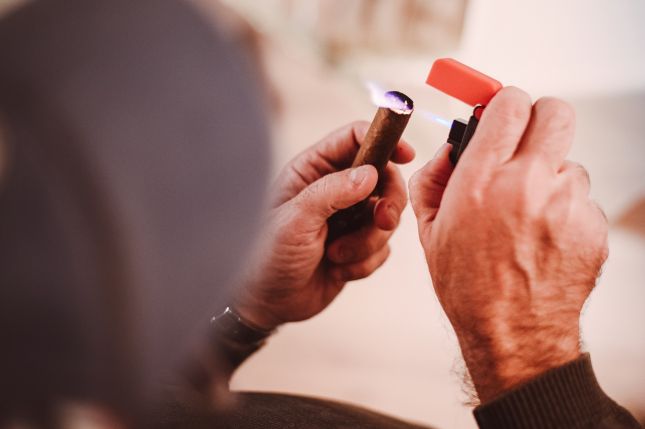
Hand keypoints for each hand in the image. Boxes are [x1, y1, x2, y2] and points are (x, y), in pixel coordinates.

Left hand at [234, 121, 414, 330]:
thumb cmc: (265, 255)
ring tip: (337, 256)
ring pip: (387, 216)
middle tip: (381, 220)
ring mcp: (348, 219)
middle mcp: (334, 189)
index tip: (406, 154)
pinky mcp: (358, 247)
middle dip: (388, 202)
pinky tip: (337, 270)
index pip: (355, 138)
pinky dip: (365, 262)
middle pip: (384, 177)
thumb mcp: (295, 220)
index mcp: (313, 170)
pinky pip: (383, 248)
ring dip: (369, 241)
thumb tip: (371, 174)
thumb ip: (332, 192)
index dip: (384, 140)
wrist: (266, 303)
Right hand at [409, 88, 607, 402]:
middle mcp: (527, 184)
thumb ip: (434, 177)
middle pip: (555, 112)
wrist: (511, 333)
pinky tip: (544, 238)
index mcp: (481, 180)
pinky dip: (564, 210)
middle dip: (539, 119)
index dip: (504, 103)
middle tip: (526, 141)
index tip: (501, 114)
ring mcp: (566, 204)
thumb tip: (452, 149)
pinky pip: (581, 199)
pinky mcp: (592, 226)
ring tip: (528, 215)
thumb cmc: (467, 283)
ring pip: (568, 162)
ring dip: (549, 177)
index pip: (509, 104)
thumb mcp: (430, 229)